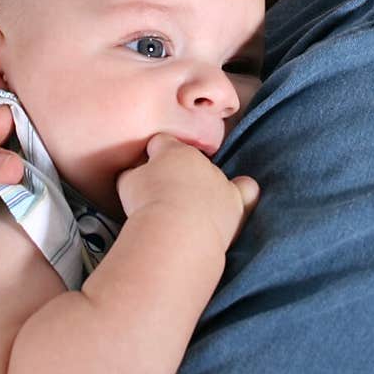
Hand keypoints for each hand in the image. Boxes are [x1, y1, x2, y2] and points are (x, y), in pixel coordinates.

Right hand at [116, 133, 258, 252]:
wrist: (177, 231)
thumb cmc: (147, 205)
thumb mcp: (126, 184)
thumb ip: (131, 173)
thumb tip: (133, 173)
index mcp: (173, 150)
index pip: (161, 142)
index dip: (152, 154)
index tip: (144, 171)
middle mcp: (200, 160)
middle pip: (188, 160)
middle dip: (177, 173)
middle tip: (162, 196)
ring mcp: (220, 181)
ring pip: (213, 176)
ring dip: (202, 188)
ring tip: (187, 210)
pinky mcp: (235, 203)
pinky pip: (247, 190)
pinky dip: (243, 193)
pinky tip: (235, 200)